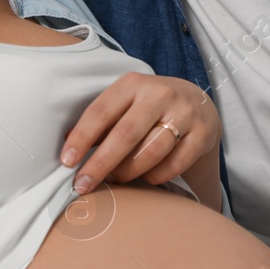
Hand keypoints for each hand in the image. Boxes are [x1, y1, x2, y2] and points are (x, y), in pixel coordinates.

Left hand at [61, 73, 218, 193]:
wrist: (197, 103)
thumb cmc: (149, 108)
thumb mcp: (125, 103)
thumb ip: (101, 122)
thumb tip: (68, 151)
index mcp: (133, 84)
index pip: (101, 112)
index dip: (82, 138)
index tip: (67, 161)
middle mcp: (160, 94)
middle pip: (126, 134)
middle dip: (100, 163)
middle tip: (82, 185)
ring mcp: (184, 113)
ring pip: (151, 152)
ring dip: (128, 172)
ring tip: (115, 180)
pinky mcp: (202, 133)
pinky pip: (174, 164)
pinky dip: (156, 176)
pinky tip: (146, 178)